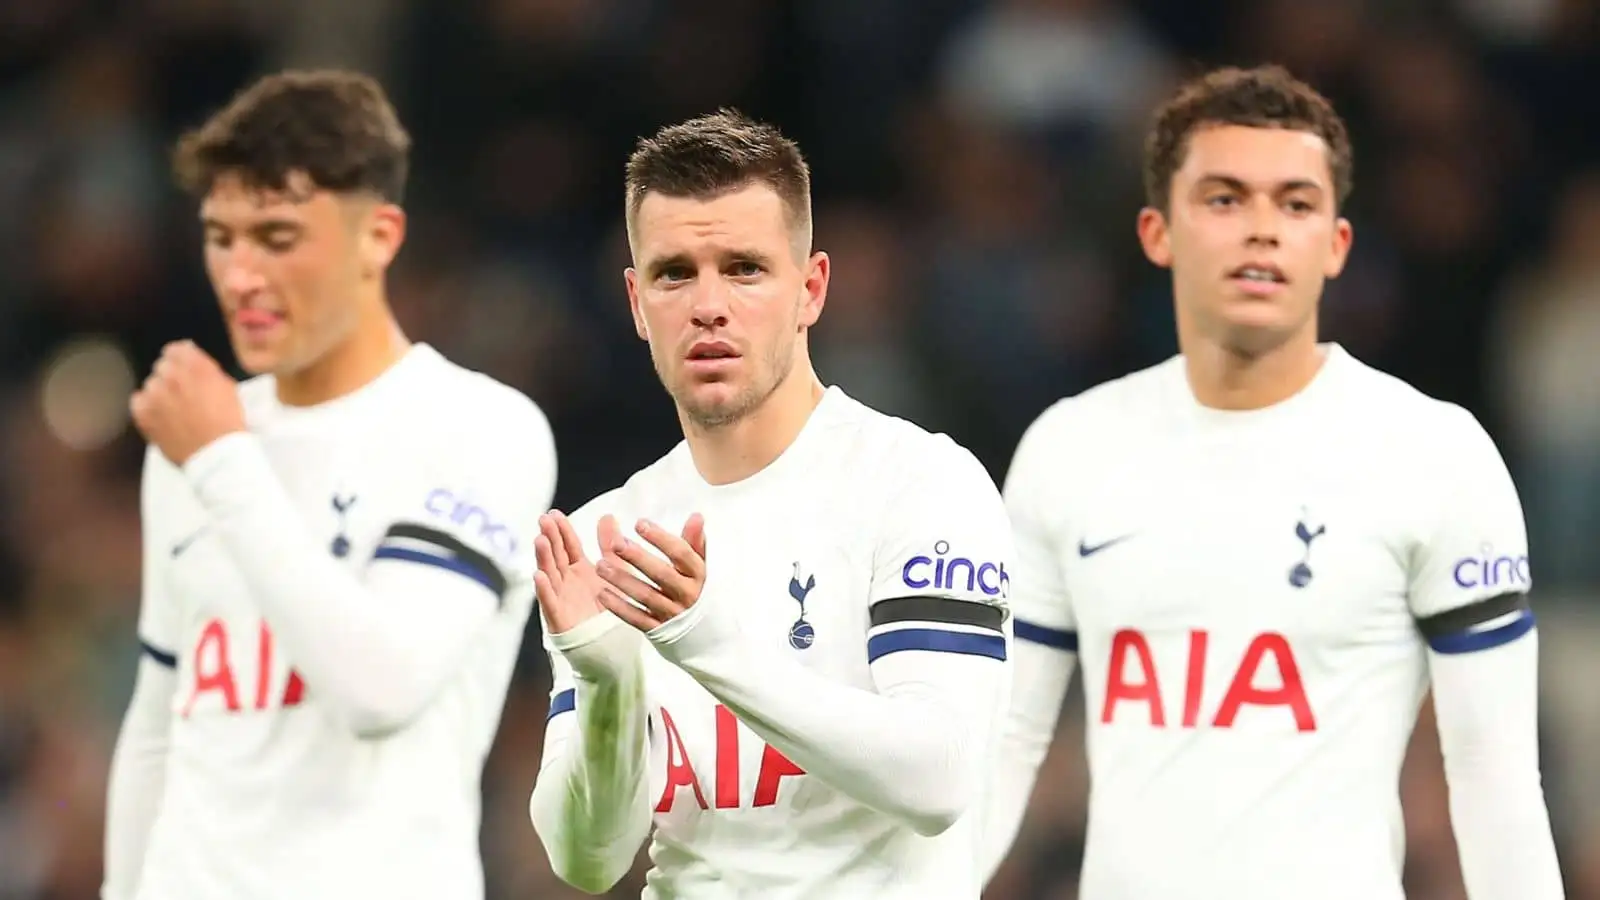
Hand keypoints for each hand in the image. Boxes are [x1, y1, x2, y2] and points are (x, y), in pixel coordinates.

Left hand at [130, 341, 245, 465]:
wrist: (216, 454)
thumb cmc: (227, 423)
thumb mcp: (227, 387)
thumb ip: (207, 368)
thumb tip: (190, 355)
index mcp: (196, 367)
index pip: (176, 349)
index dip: (181, 359)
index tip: (184, 369)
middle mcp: (173, 376)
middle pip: (162, 366)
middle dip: (172, 377)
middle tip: (184, 395)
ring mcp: (155, 394)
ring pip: (151, 384)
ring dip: (160, 393)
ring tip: (175, 411)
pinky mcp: (143, 413)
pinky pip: (138, 401)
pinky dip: (147, 407)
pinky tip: (162, 418)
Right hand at [533, 511, 631, 633]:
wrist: (611, 648)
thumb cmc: (608, 611)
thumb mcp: (614, 572)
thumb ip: (610, 546)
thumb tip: (607, 516)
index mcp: (579, 570)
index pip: (568, 546)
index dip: (561, 530)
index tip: (554, 513)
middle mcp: (567, 582)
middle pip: (556, 556)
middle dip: (549, 537)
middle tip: (544, 520)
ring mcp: (561, 599)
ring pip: (549, 575)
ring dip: (543, 558)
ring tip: (540, 540)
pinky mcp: (559, 618)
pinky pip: (550, 602)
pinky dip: (544, 589)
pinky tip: (538, 575)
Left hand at [594, 514, 707, 632]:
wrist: (699, 631)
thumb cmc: (691, 588)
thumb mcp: (696, 565)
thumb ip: (693, 541)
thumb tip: (696, 516)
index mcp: (696, 574)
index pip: (680, 553)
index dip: (661, 538)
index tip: (640, 524)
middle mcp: (686, 594)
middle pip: (661, 574)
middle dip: (637, 558)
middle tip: (616, 543)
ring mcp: (672, 613)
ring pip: (645, 596)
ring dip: (622, 580)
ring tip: (601, 566)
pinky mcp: (657, 629)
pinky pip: (636, 618)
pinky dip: (619, 607)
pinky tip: (602, 593)